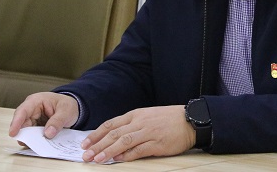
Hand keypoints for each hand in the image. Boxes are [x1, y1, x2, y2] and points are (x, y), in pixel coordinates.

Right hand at [8, 92, 78, 139]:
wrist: (73, 108)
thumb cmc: (67, 105)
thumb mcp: (66, 111)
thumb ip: (57, 121)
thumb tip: (48, 133)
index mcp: (36, 101)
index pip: (23, 111)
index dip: (16, 122)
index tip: (13, 133)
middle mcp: (31, 110)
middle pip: (22, 123)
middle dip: (24, 134)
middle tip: (29, 143)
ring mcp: (32, 119)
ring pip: (26, 131)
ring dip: (30, 139)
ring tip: (37, 144)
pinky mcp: (35, 127)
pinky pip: (32, 135)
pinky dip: (35, 141)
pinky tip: (39, 145)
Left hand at [80, 105, 194, 162]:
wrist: (190, 120)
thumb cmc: (168, 119)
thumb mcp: (147, 116)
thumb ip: (132, 126)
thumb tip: (115, 138)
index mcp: (136, 115)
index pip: (111, 124)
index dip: (97, 134)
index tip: (86, 143)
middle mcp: (140, 122)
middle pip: (114, 134)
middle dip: (98, 145)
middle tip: (86, 155)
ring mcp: (148, 133)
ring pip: (123, 142)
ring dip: (108, 151)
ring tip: (97, 159)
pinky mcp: (157, 144)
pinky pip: (139, 150)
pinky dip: (127, 155)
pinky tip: (118, 160)